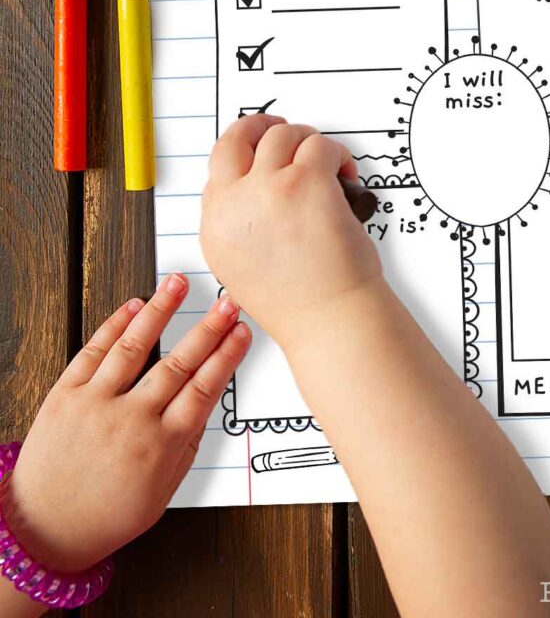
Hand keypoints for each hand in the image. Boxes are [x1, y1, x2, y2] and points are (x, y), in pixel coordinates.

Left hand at [0, 275, 250, 572]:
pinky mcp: (65, 396)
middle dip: (208, 328)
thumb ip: (187, 444)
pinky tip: (133, 306)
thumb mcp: (162, 491)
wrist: (43, 531)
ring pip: (135, 346)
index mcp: (161, 447)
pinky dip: (114, 325)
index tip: (241, 332)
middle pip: (179, 363)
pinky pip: (93, 352)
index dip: (227, 356)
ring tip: (177, 283)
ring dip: (160, 310)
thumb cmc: (104, 516)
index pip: (204, 389)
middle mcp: (130, 421)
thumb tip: (206, 402)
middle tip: (227, 302)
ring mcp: (96, 405)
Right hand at [200, 115, 382, 349]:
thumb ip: (238, 224)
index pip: (218, 166)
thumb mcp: (241, 267)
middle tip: (287, 132)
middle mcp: (235, 202)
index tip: (261, 149)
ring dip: (308, 142)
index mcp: (215, 225)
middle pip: (239, 136)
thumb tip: (255, 190)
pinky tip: (343, 174)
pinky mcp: (307, 181)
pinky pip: (320, 145)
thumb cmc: (299, 301)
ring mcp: (270, 188)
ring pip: (284, 135)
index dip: (246, 152)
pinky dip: (336, 154)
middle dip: (263, 126)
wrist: (329, 319)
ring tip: (327, 165)